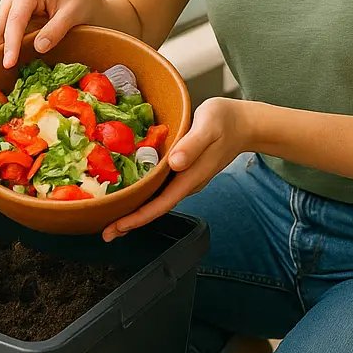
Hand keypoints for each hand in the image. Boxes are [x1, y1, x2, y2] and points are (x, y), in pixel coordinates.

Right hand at [0, 0, 104, 68]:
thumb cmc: (82, 0)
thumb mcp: (74, 13)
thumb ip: (56, 29)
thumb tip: (39, 47)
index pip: (15, 20)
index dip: (11, 44)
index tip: (9, 63)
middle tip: (0, 72)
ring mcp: (13, 5)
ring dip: (0, 50)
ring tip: (2, 71)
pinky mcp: (15, 17)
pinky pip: (6, 33)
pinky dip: (6, 48)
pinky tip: (11, 61)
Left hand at [104, 97, 248, 241]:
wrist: (246, 124)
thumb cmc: (227, 120)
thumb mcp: (209, 126)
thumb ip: (193, 144)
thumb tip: (175, 163)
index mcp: (191, 175)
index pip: (162, 204)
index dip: (139, 217)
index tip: (118, 227)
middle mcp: (188, 182)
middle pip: (156, 208)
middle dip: (131, 221)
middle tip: (106, 232)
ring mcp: (187, 178)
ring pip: (158, 200)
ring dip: (136, 211)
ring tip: (113, 218)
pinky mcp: (186, 171)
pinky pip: (162, 189)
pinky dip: (145, 195)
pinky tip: (133, 193)